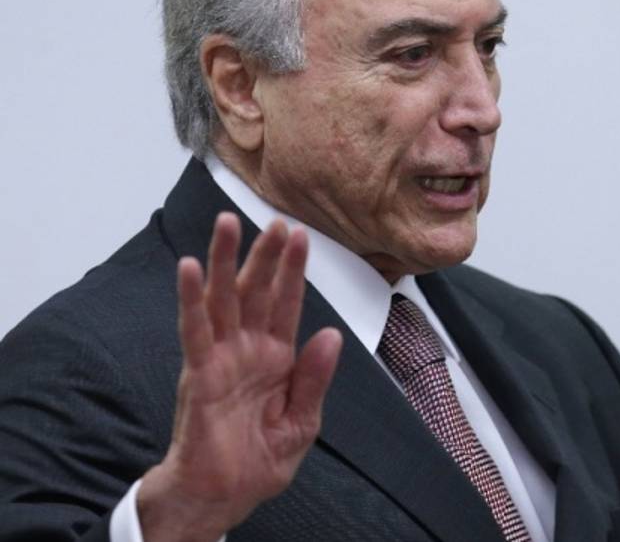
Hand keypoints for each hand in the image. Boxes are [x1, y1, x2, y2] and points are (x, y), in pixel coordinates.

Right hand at [138, 213, 342, 541]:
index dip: (292, 270)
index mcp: (276, 358)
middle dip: (264, 254)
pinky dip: (191, 299)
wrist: (223, 496)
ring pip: (224, 300)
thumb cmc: (257, 461)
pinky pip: (195, 331)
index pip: (286, 303)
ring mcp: (221, 359)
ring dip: (225, 261)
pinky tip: (191, 269)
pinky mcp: (199, 375)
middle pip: (256, 291)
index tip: (299, 234)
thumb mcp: (302, 421)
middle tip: (275, 218)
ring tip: (228, 223)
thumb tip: (331, 335)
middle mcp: (247, 351)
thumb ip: (315, 378)